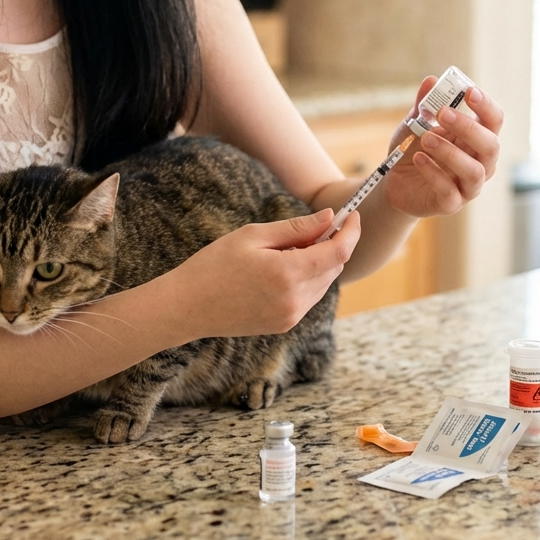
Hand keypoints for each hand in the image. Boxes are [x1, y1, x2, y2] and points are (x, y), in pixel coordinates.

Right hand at [170, 209, 359, 337]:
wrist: (188, 306)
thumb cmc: (214, 265)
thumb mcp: (253, 236)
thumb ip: (296, 228)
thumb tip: (329, 218)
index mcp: (288, 274)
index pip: (338, 253)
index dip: (350, 232)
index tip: (352, 215)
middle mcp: (295, 299)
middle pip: (334, 268)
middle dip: (333, 244)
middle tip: (316, 224)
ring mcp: (291, 316)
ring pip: (324, 283)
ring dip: (320, 262)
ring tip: (290, 246)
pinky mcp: (284, 324)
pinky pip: (309, 297)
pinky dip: (308, 278)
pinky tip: (284, 266)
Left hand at [383, 77, 502, 217]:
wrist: (394, 181)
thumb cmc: (413, 148)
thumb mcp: (415, 123)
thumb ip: (424, 105)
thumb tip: (431, 81)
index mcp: (476, 139)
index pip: (494, 121)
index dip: (486, 106)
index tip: (470, 92)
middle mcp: (480, 162)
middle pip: (490, 145)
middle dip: (468, 127)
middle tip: (442, 113)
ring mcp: (468, 186)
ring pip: (474, 170)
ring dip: (450, 152)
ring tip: (426, 138)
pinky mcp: (451, 203)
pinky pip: (449, 190)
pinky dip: (433, 172)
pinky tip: (418, 159)